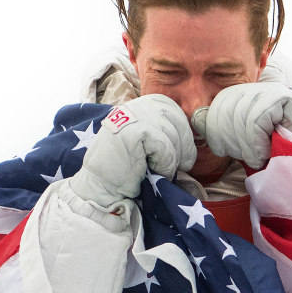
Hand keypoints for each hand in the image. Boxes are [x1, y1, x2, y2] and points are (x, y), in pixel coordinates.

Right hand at [70, 94, 196, 207]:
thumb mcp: (145, 143)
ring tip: (159, 171)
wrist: (100, 187)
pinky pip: (165, 147)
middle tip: (179, 166)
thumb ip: (161, 131)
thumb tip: (192, 136)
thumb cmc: (124, 169)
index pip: (173, 109)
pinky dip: (165, 164)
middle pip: (176, 120)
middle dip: (183, 146)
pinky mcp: (134, 131)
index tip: (184, 155)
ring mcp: (133, 116)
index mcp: (139, 105)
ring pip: (172, 135)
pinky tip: (153, 171)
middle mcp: (136, 106)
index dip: (183, 133)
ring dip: (171, 159)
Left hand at [191, 82, 291, 168]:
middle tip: (245, 157)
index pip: (217, 106)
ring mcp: (270, 90)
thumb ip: (219, 128)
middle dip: (232, 141)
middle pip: (227, 111)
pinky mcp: (283, 98)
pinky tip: (265, 152)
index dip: (215, 131)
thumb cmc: (270, 150)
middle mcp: (254, 88)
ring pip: (242, 117)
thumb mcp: (240, 139)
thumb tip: (196, 119)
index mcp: (240, 95)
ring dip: (247, 146)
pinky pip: (256, 120)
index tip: (223, 150)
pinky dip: (257, 142)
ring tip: (257, 156)